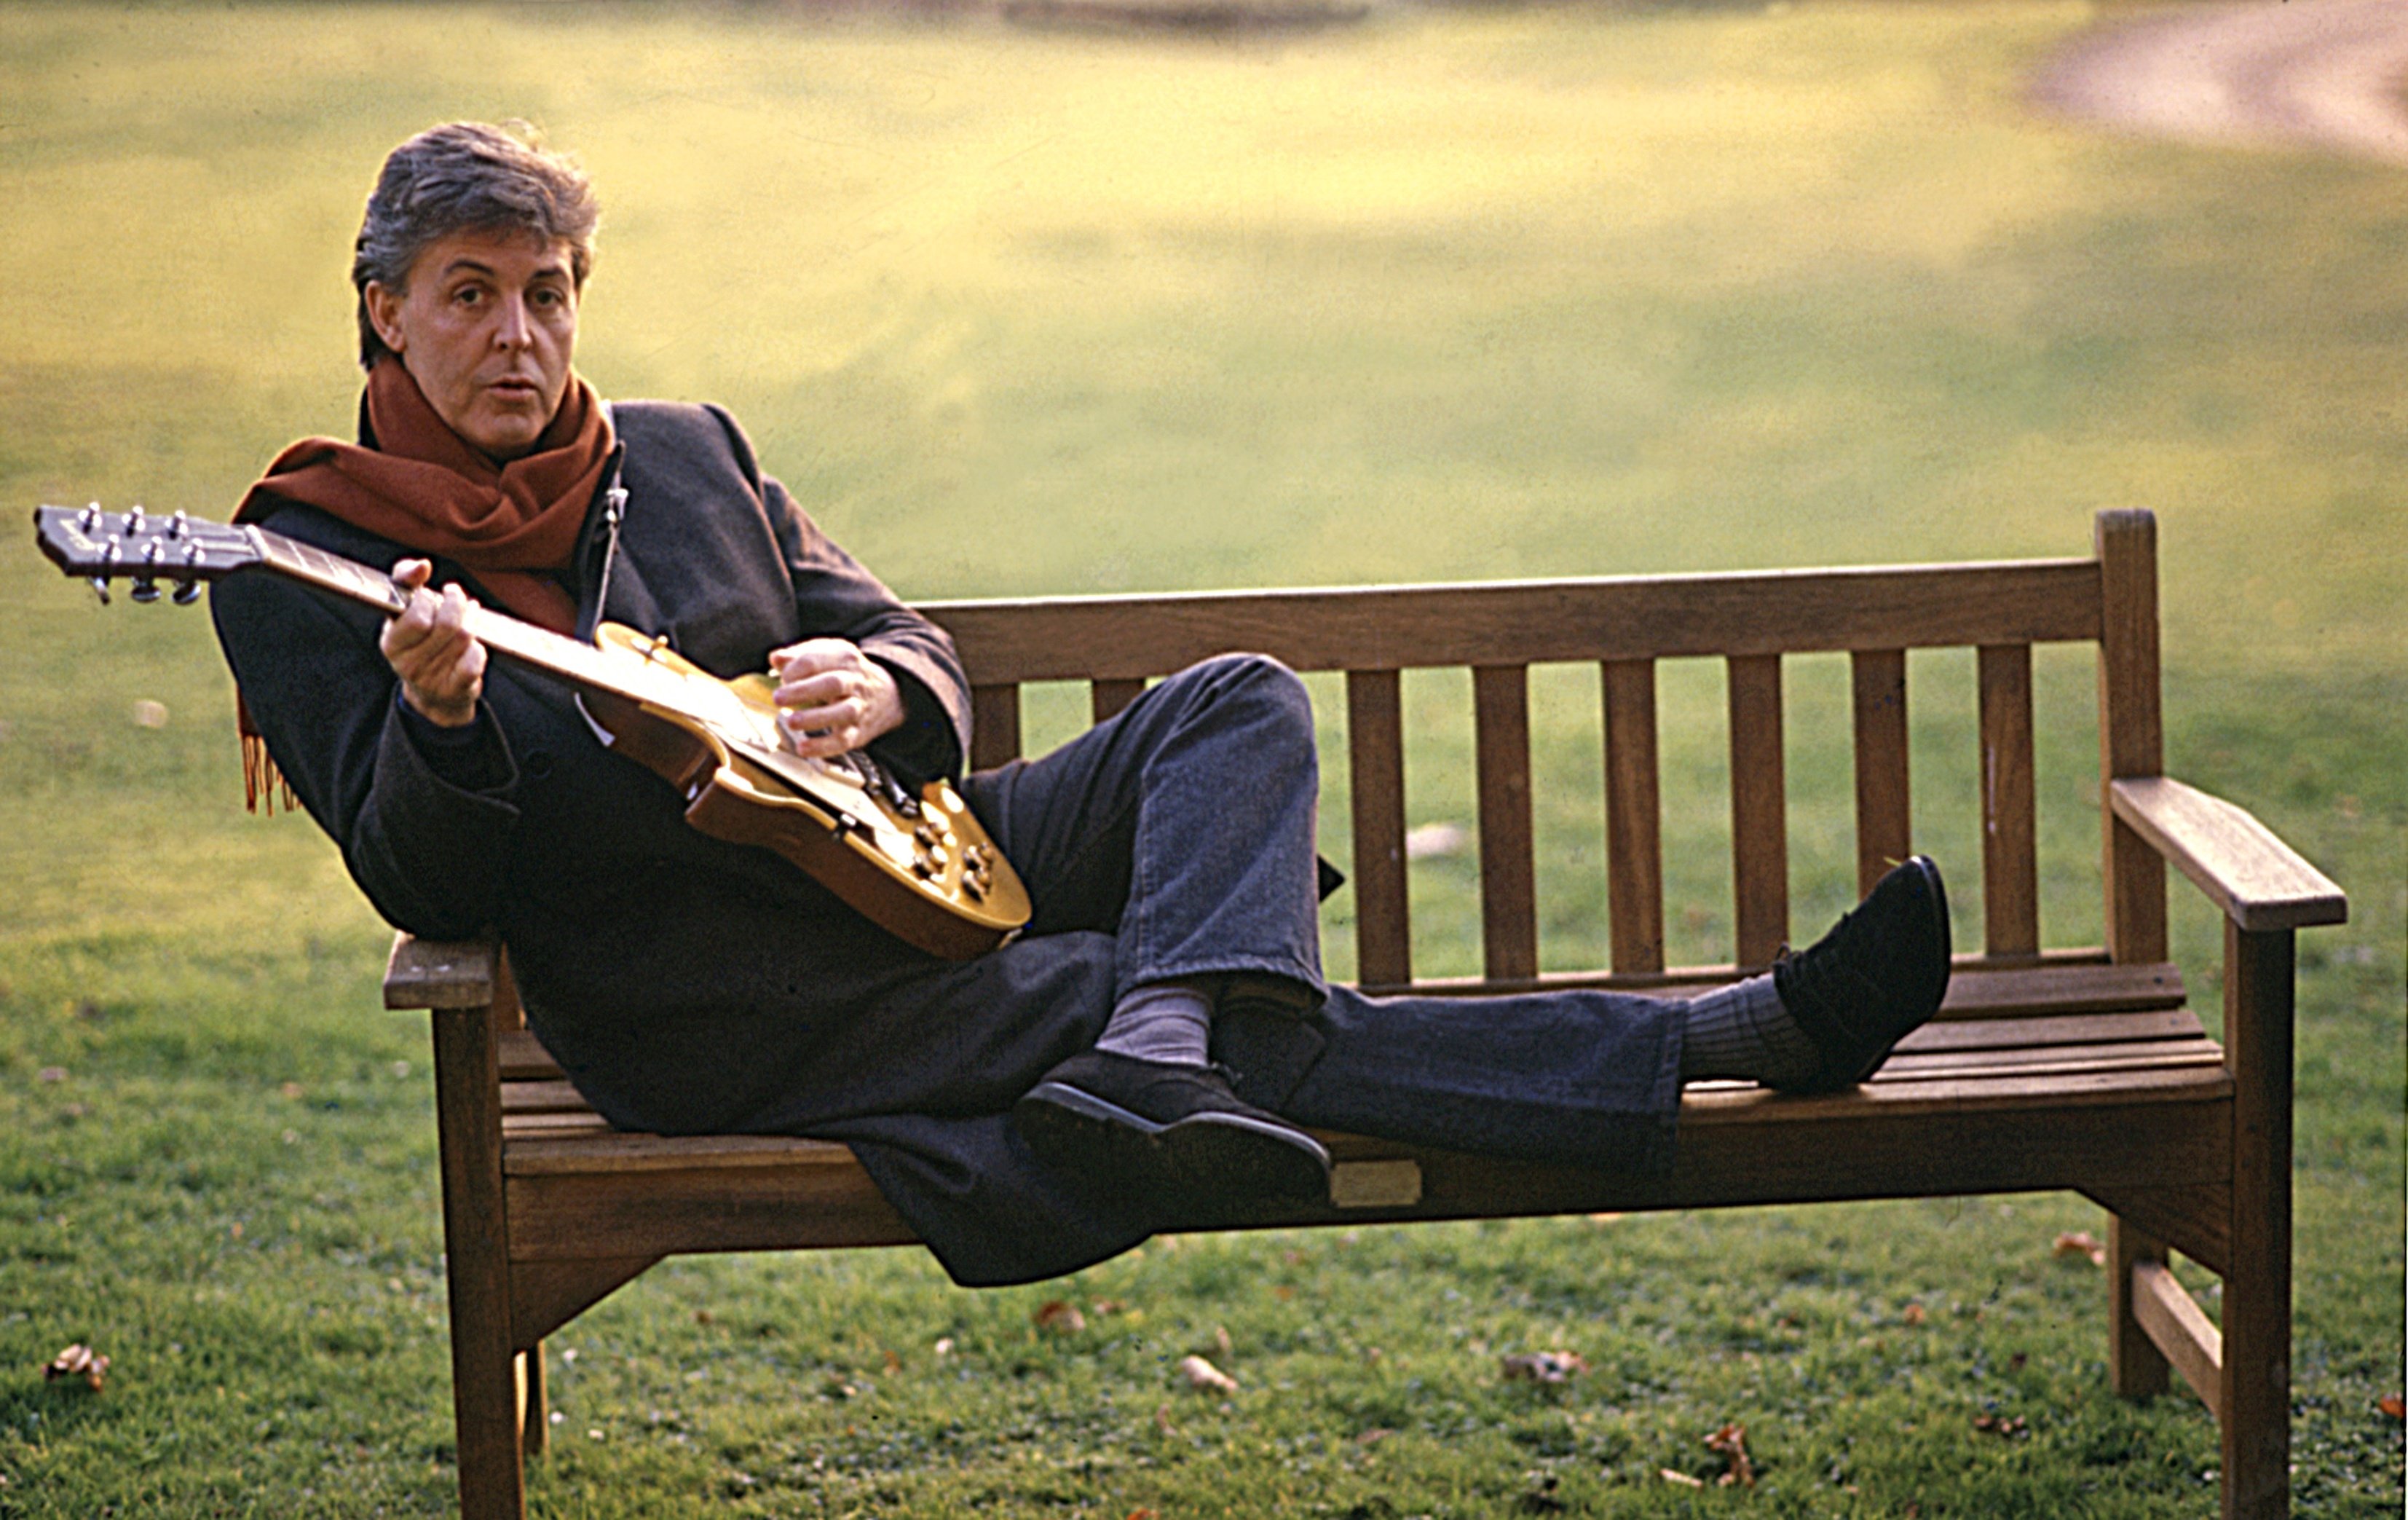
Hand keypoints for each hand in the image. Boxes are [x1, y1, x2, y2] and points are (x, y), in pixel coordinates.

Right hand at [382, 559, 486, 727]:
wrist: (432, 693)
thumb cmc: (419, 639)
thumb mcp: (403, 610)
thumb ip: (405, 579)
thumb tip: (422, 565)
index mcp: (391, 642)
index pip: (416, 616)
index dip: (429, 601)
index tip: (432, 595)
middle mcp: (407, 664)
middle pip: (447, 625)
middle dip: (457, 605)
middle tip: (458, 597)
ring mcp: (432, 679)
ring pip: (464, 638)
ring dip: (472, 621)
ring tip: (471, 612)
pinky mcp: (455, 690)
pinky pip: (475, 660)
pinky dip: (479, 647)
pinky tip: (475, 642)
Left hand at [770, 638, 902, 758]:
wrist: (888, 694)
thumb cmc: (846, 672)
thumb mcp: (828, 655)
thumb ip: (800, 655)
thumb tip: (775, 659)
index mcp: (844, 658)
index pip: (817, 660)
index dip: (795, 669)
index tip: (782, 678)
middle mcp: (855, 682)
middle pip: (833, 684)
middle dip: (804, 690)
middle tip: (778, 697)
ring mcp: (859, 708)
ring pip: (843, 712)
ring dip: (816, 718)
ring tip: (790, 722)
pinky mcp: (859, 732)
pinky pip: (843, 740)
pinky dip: (823, 747)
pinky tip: (803, 748)